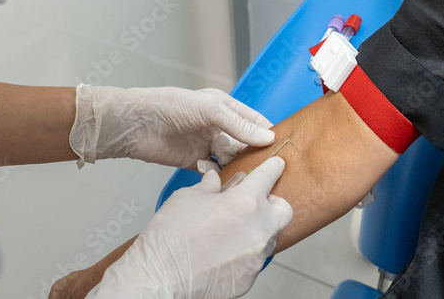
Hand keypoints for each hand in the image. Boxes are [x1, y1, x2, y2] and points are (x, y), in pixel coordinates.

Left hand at [69, 85, 274, 169]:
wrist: (136, 125)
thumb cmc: (170, 107)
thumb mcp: (210, 110)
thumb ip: (238, 125)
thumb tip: (267, 138)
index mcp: (224, 107)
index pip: (254, 121)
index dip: (267, 134)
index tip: (281, 151)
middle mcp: (217, 125)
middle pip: (244, 143)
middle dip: (253, 155)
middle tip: (266, 171)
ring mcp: (205, 144)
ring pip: (230, 159)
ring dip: (236, 167)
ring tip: (244, 178)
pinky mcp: (193, 161)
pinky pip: (213, 171)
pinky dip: (217, 176)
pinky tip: (216, 177)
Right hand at [85, 155, 292, 298]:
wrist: (159, 276)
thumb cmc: (171, 236)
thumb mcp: (188, 197)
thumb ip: (210, 187)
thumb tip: (216, 181)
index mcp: (245, 203)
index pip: (269, 177)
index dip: (273, 167)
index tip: (276, 165)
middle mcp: (258, 230)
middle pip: (283, 210)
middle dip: (271, 202)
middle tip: (252, 202)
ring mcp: (256, 257)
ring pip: (268, 236)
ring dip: (255, 228)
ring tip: (229, 230)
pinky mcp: (249, 278)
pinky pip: (254, 259)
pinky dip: (243, 252)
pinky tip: (221, 251)